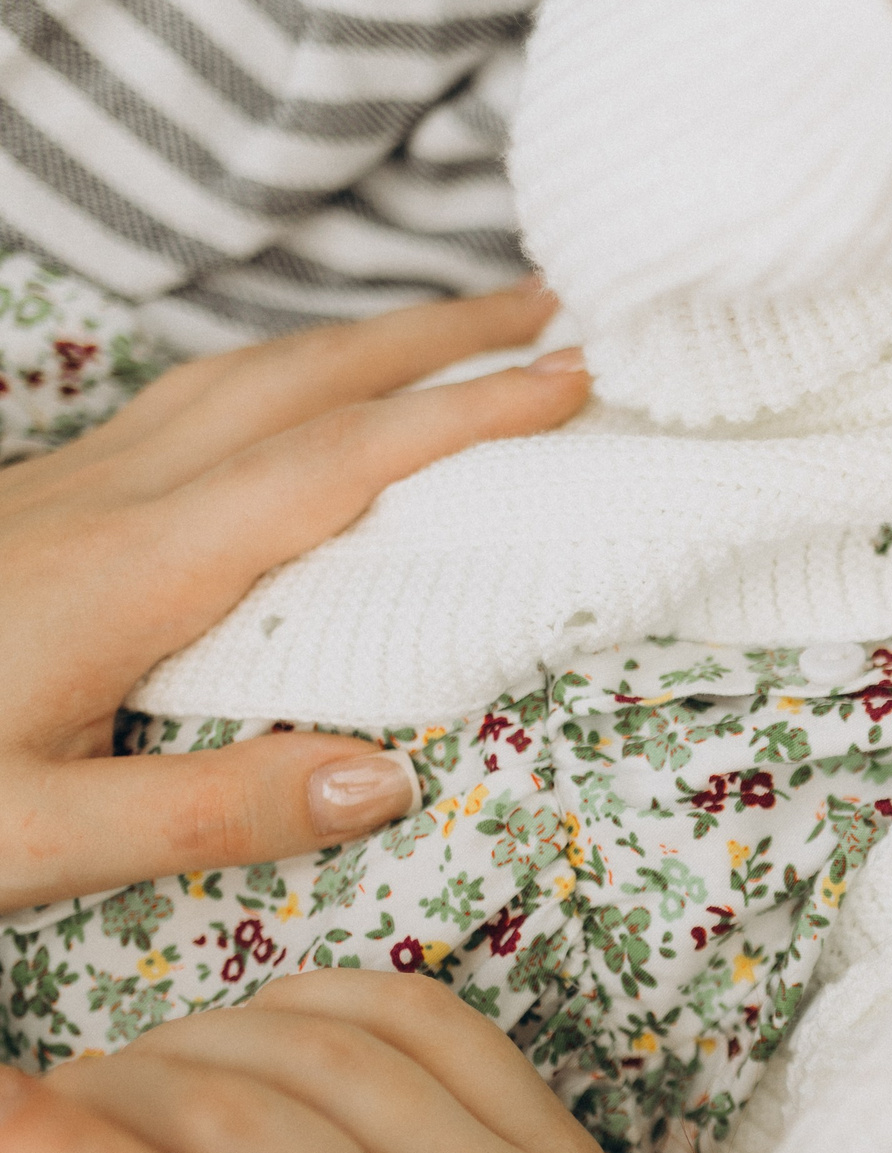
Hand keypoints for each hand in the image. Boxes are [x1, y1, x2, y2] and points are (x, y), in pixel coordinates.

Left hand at [0, 285, 589, 913]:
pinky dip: (294, 376)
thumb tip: (393, 777)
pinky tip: (304, 403)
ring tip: (465, 333)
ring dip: (369, 342)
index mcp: (135, 571)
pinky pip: (197, 405)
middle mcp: (109, 501)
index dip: (466, 416)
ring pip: (244, 375)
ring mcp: (65, 488)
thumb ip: (209, 817)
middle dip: (441, 334)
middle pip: (301, 379)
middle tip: (560, 310)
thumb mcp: (26, 842)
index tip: (576, 380)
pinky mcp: (35, 502)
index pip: (337, 464)